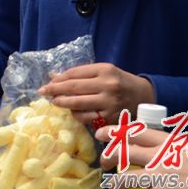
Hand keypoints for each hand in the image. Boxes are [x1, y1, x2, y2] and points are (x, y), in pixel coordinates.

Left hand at [38, 63, 154, 125]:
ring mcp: (109, 103)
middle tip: (42, 92)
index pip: (75, 73)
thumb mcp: (104, 71)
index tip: (48, 81)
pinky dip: (76, 115)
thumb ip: (81, 74)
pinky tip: (71, 112)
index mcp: (105, 70)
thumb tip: (54, 75)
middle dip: (55, 90)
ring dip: (62, 103)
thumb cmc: (120, 82)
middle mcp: (107, 86)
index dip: (59, 78)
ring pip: (78, 104)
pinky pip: (87, 117)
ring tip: (54, 101)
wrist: (145, 96)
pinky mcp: (110, 118)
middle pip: (74, 88)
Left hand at [95, 127, 187, 188]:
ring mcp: (159, 177)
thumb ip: (162, 145)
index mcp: (165, 142)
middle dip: (108, 156)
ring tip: (111, 185)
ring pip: (126, 178)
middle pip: (123, 152)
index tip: (101, 134)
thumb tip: (140, 145)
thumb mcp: (183, 146)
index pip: (133, 132)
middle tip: (104, 162)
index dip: (113, 131)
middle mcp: (158, 156)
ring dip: (115, 182)